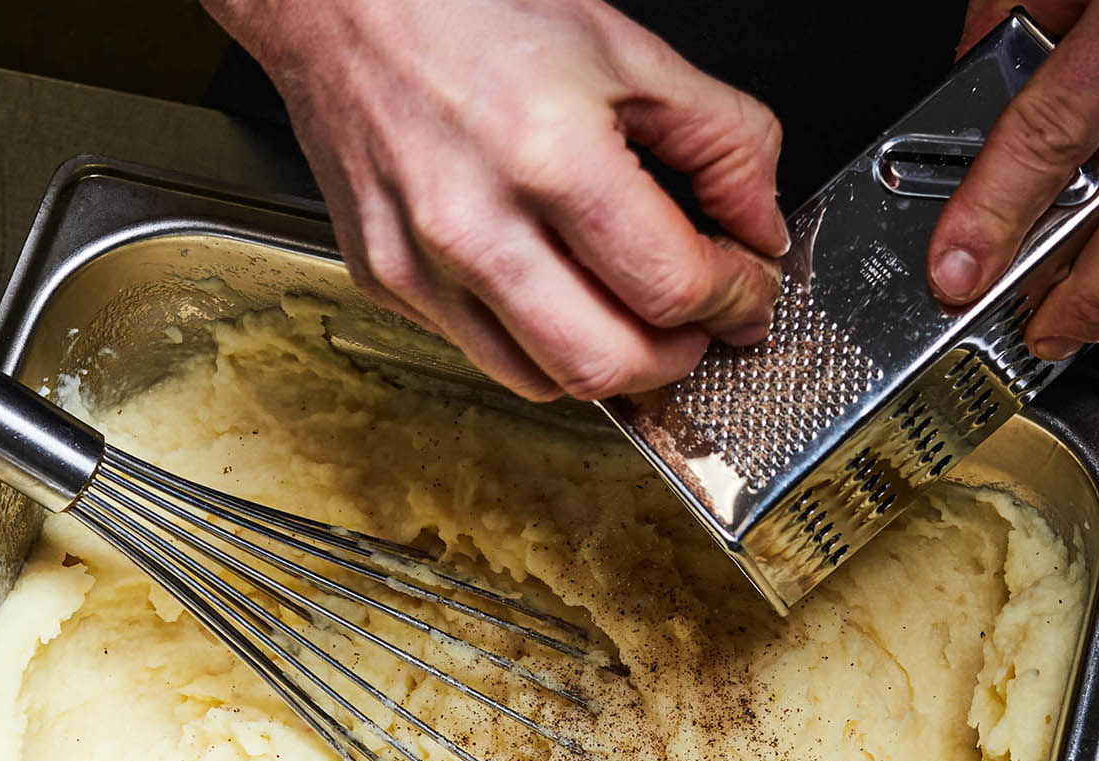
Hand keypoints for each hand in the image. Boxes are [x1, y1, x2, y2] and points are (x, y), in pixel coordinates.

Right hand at [203, 0, 787, 399]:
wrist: (339, 1)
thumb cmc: (470, 5)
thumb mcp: (628, 50)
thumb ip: (723, 141)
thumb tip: (759, 226)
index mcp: (549, 156)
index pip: (672, 286)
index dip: (734, 297)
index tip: (746, 285)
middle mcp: (474, 226)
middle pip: (610, 364)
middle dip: (681, 356)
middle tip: (703, 321)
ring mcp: (421, 266)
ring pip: (544, 383)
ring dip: (611, 364)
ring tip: (634, 313)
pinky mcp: (387, 281)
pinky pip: (484, 355)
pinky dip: (540, 344)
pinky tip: (558, 293)